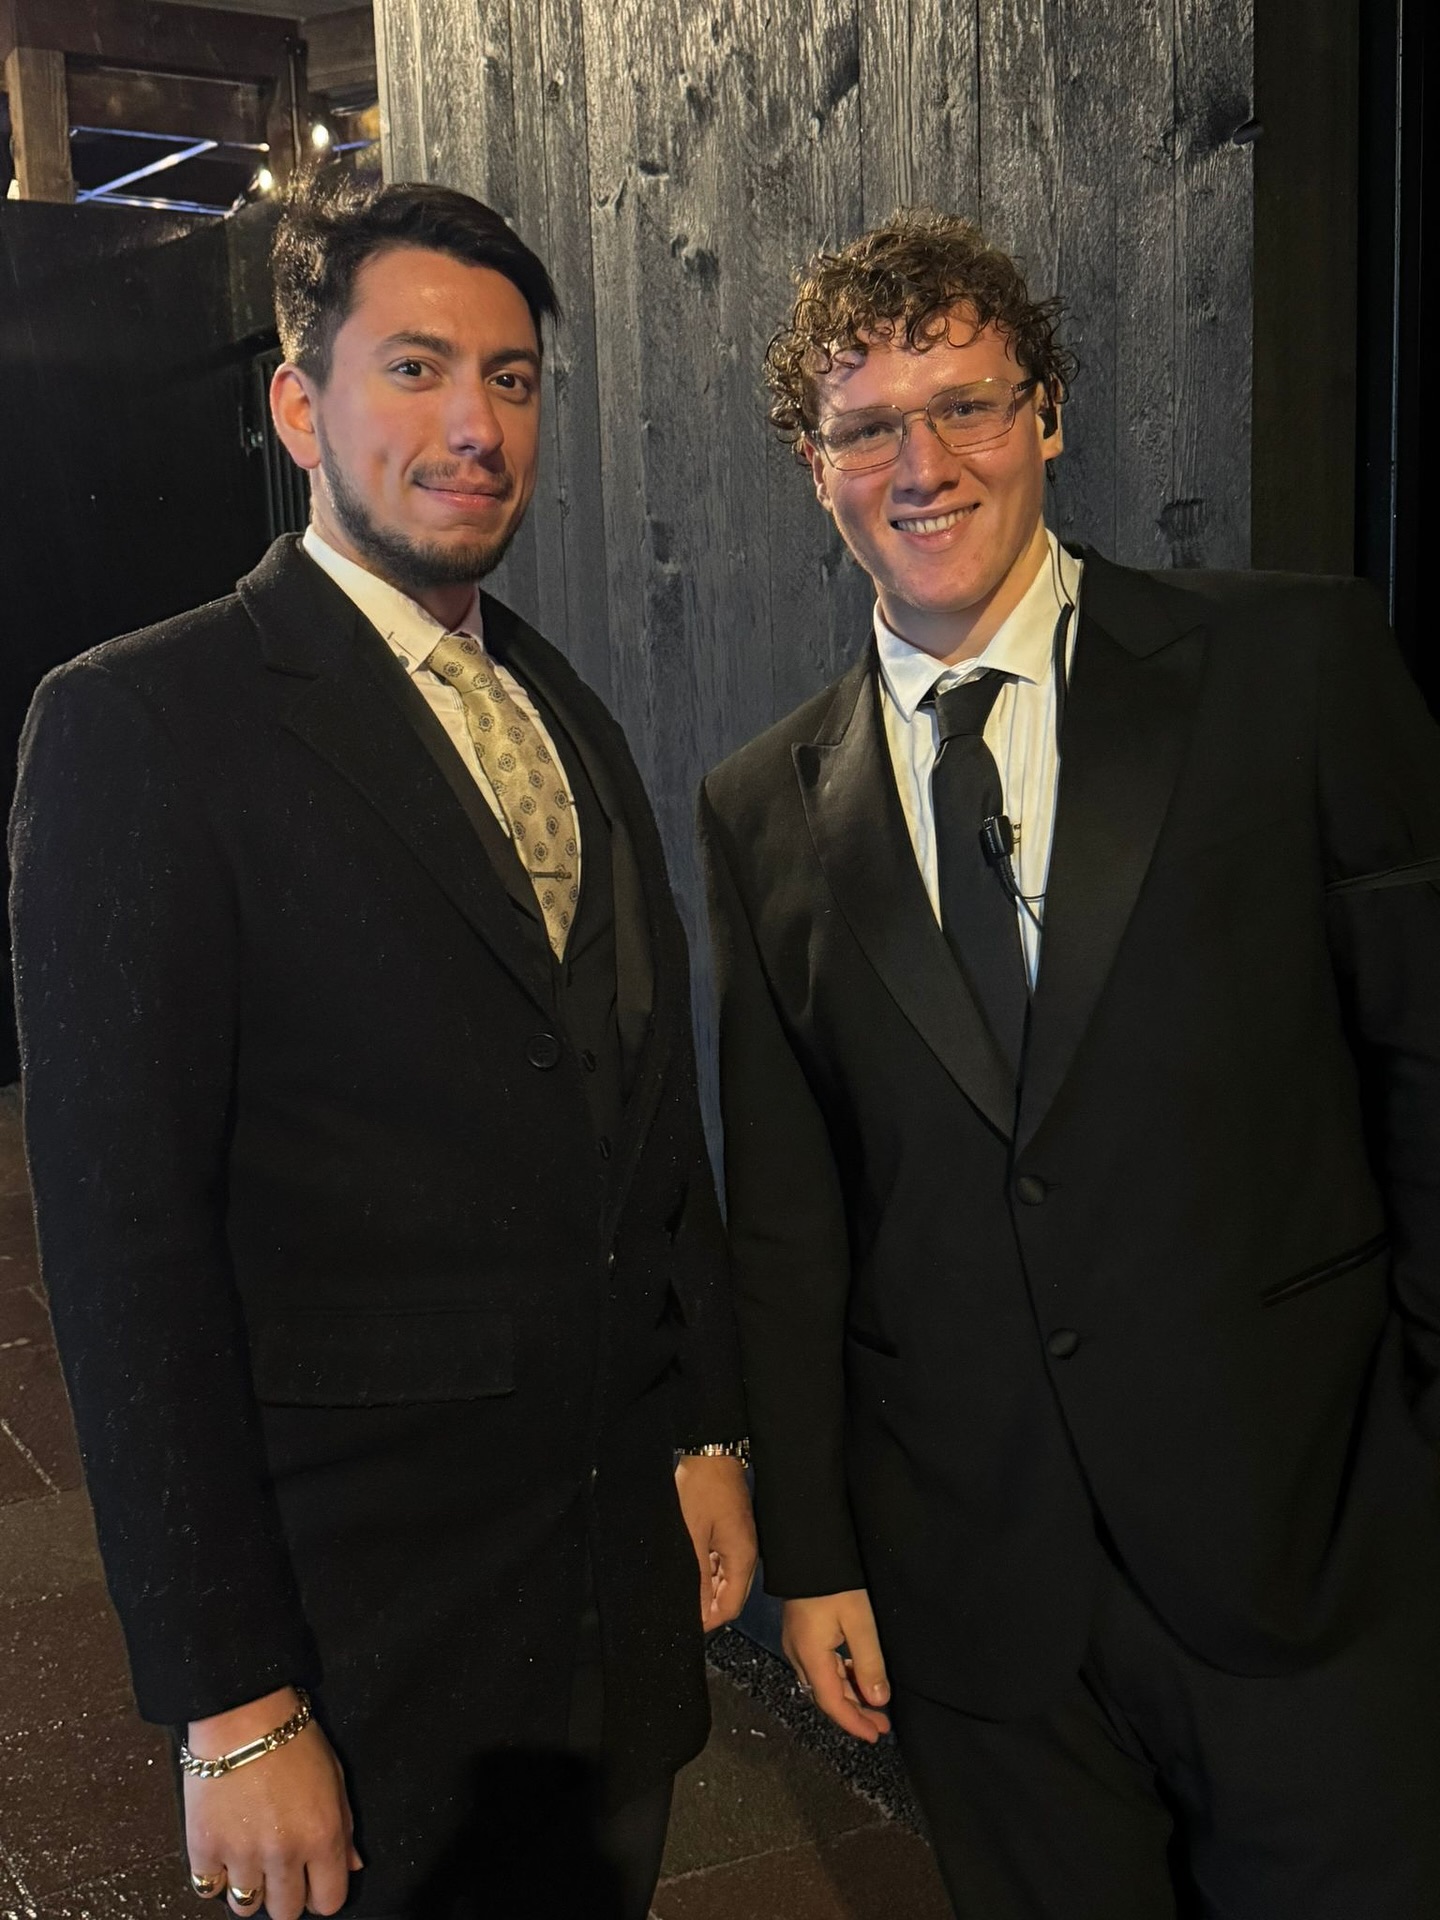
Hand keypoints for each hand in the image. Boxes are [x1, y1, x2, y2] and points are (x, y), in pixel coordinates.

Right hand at [184, 1687, 361, 1919]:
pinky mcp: (204, 1849)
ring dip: (250, 1889)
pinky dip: (215, 1877)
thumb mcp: (334, 1778)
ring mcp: (241, 1856)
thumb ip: (344, 1827)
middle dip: (286, 1896)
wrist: (243, 1717)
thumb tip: (352, 1865)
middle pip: (285, 1913)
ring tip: (249, 1862)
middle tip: (279, 1871)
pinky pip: (208, 1889)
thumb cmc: (294, 1741)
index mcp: (322, 1837)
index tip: (312, 1883)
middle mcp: (284, 1855)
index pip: (328, 1902)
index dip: (320, 1895)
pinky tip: (224, 1853)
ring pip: (246, 1909)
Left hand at [673, 1454, 757, 1629]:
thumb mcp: (692, 1535)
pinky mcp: (735, 1532)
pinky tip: (691, 1566)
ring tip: (683, 1589)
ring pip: (727, 1580)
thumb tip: (699, 1610)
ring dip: (707, 1589)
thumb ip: (697, 1576)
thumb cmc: (701, 1490)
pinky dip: (709, 1571)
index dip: (710, 1621)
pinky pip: (724, 1562)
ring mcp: (742, 1542)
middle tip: (682, 1609)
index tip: (687, 1626)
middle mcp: (747, 1554)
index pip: (731, 1607)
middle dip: (709, 1607)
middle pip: (732, 1595)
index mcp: (742, 1558)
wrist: (712, 1452)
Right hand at [782, 1589, 890, 1742]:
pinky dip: (840, 1678)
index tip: (875, 1735)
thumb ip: (869, 1663)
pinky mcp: (800, 1634)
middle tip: (880, 1724)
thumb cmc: (832, 1583)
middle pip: (826, 1696)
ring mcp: (797, 1644)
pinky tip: (855, 1674)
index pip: (832, 1703)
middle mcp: (798, 1655)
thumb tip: (878, 1699)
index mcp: (810, 1656)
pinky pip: (820, 1667)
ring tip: (874, 1703)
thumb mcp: (859, 1622)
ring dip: (848, 1696)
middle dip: (854, 1713)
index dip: (854, 1723)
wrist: (807, 1551)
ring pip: (823, 1682)